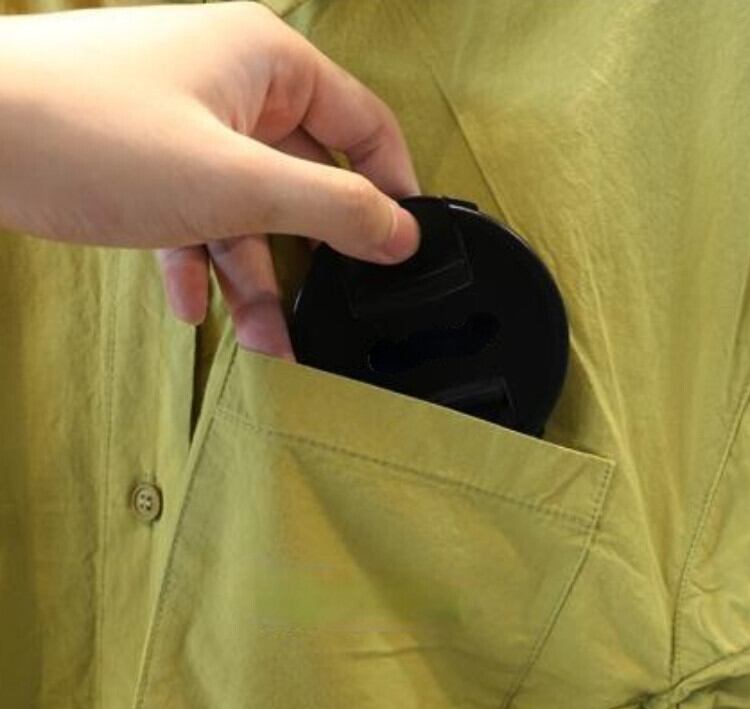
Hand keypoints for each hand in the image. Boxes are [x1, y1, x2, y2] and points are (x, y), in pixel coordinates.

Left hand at [0, 2, 420, 356]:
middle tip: (326, 316)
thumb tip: (399, 233)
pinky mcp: (143, 159)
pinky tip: (192, 307)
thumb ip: (331, 208)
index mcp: (267, 64)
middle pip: (301, 179)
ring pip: (244, 210)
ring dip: (252, 278)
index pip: (364, 123)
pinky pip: (191, 216)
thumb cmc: (87, 135)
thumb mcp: (236, 183)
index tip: (403, 249)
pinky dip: (195, 264)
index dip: (392, 188)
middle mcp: (231, 86)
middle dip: (309, 258)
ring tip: (264, 343)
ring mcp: (184, 123)